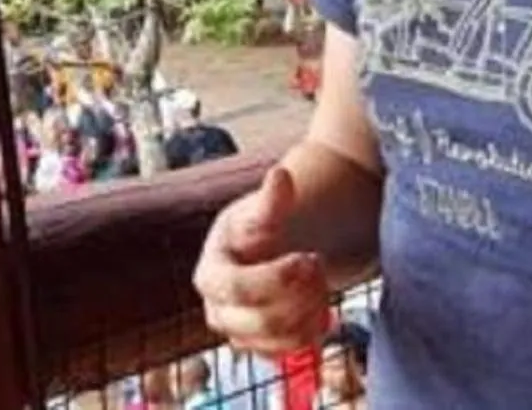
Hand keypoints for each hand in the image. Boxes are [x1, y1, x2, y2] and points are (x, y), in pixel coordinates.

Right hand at [193, 166, 331, 353]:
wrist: (276, 247)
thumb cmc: (266, 225)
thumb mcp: (269, 209)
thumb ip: (273, 198)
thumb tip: (280, 175)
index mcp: (210, 271)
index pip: (237, 288)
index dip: (276, 279)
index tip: (307, 258)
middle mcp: (216, 306)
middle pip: (258, 321)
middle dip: (298, 298)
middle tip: (318, 268)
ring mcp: (236, 330)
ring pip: (274, 342)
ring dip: (307, 317)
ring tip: (320, 287)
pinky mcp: (257, 345)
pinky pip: (283, 355)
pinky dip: (308, 337)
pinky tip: (320, 311)